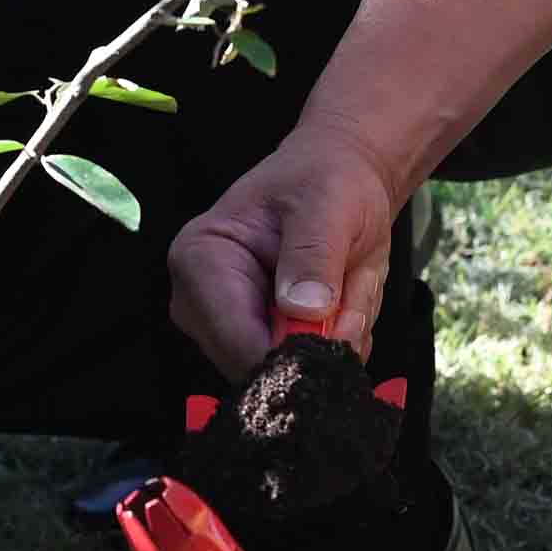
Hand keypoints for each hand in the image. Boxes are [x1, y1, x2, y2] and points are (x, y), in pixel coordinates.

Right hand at [169, 122, 398, 382]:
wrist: (339, 178)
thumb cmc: (323, 179)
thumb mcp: (327, 204)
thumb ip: (314, 254)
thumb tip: (304, 310)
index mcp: (200, 259)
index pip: (234, 337)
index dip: (292, 350)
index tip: (340, 333)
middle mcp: (203, 305)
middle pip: (263, 366)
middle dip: (322, 339)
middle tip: (351, 288)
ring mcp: (231, 331)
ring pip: (295, 372)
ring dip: (340, 336)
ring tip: (347, 283)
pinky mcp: (263, 346)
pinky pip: (313, 371)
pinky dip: (344, 342)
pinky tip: (345, 301)